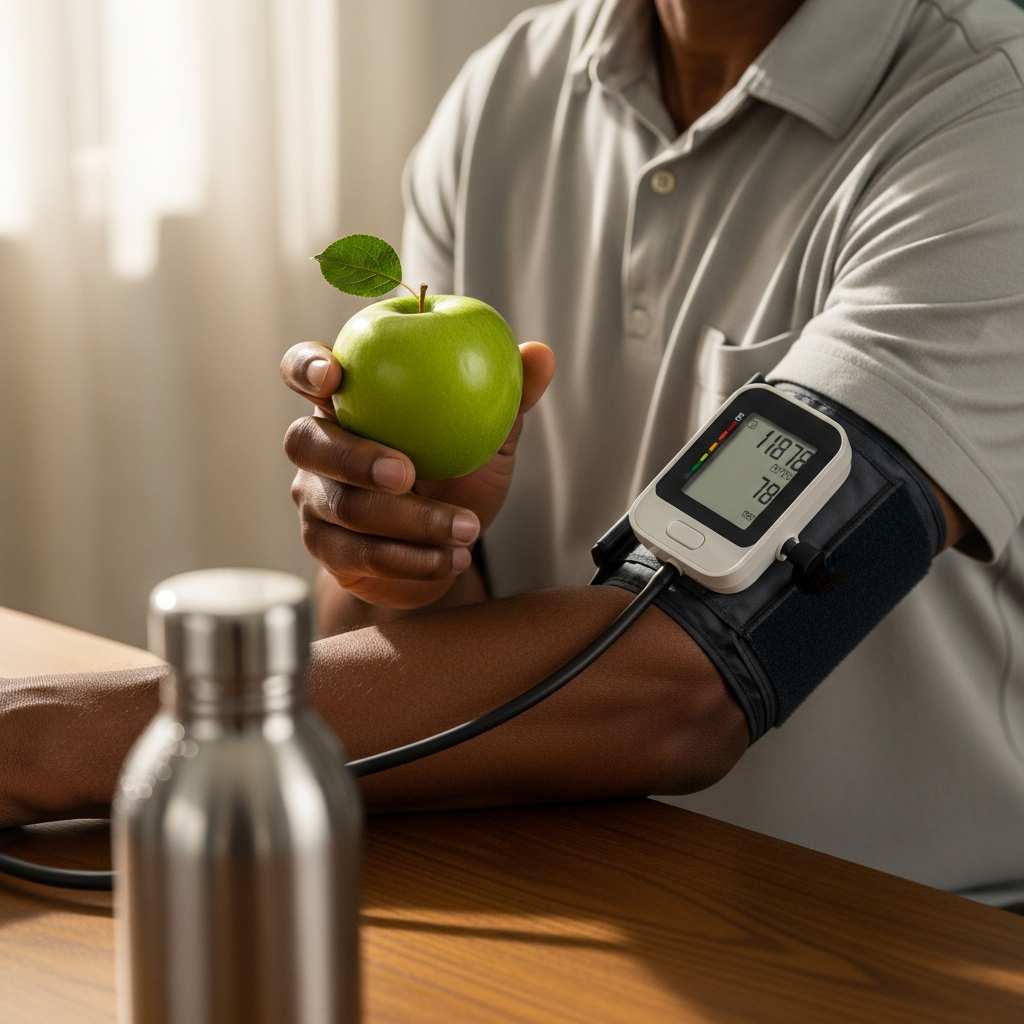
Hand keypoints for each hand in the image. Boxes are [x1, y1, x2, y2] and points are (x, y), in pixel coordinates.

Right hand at [281, 339, 554, 608]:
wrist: (446, 548)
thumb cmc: (460, 477)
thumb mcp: (489, 437)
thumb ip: (507, 396)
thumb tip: (539, 353)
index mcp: (350, 400)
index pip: (303, 368)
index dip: (307, 367)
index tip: (334, 376)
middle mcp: (319, 444)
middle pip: (307, 441)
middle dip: (355, 457)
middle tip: (406, 473)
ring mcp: (315, 497)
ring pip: (344, 507)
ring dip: (410, 520)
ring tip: (466, 528)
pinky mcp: (325, 547)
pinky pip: (359, 554)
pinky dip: (412, 559)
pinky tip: (451, 558)